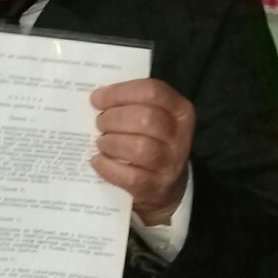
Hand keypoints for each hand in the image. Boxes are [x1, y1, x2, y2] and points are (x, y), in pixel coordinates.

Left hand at [90, 78, 194, 224]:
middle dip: (114, 118)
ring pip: (139, 147)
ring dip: (111, 142)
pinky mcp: (155, 186)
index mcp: (180, 111)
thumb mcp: (154, 118)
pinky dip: (108, 166)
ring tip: (101, 142)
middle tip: (100, 123)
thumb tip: (97, 98)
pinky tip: (98, 160)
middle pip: (145, 118)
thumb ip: (132, 104)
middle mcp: (180, 136)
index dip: (120, 92)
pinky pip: (129, 176)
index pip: (152, 91)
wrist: (165, 186)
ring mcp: (170, 163)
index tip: (97, 99)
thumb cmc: (152, 141)